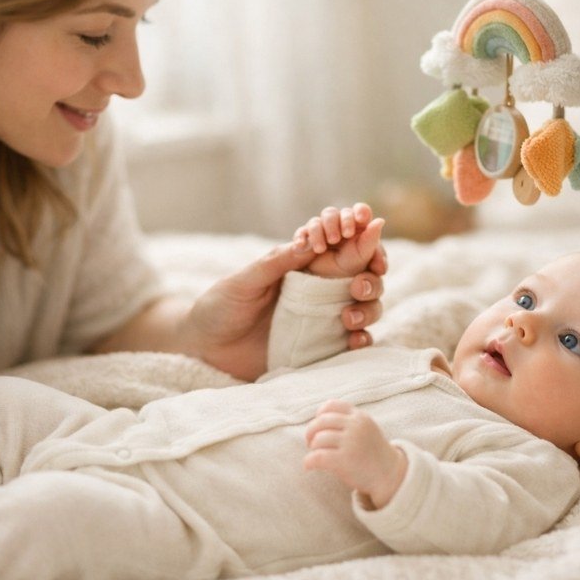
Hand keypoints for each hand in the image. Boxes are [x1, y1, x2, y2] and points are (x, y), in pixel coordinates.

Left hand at [184, 227, 384, 379]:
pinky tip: (354, 339)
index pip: (345, 243)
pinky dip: (363, 339)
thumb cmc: (220, 306)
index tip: (367, 231)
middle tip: (359, 284)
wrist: (206, 349)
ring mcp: (325, 317)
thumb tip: (311, 242)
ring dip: (370, 307)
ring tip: (349, 316)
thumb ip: (277, 262)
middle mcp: (321, 288)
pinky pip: (356, 340)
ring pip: (369, 304)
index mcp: (305, 264)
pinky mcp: (324, 345)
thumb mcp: (244, 281)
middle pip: (367, 273)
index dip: (363, 235)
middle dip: (373, 273)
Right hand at [293, 203, 386, 278]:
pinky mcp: (305, 240)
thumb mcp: (362, 259)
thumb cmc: (350, 273)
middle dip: (338, 224)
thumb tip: (380, 221)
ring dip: (318, 231)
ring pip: (318, 221)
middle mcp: (339, 226)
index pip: (360, 211)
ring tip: (320, 249)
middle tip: (338, 238)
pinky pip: (302, 233)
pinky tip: (302, 246)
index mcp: (358, 227)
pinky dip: (301, 238)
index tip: (361, 219)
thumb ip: (371, 242)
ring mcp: (321, 231)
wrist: (328, 289)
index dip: (360, 212)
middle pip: (337, 214)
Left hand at [304, 400, 406, 508]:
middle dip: (311, 432)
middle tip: (311, 443)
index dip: (320, 414)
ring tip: (315, 455)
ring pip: (318, 439)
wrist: (390, 475)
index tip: (318, 426)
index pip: (332, 405)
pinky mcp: (344, 460)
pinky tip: (309, 466)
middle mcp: (355, 427)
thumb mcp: (366, 429)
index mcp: (360, 417)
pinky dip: (308, 461)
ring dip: (312, 448)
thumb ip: (349, 422)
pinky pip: (317, 457)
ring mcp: (350, 443)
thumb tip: (318, 420)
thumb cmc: (373, 453)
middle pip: (321, 421)